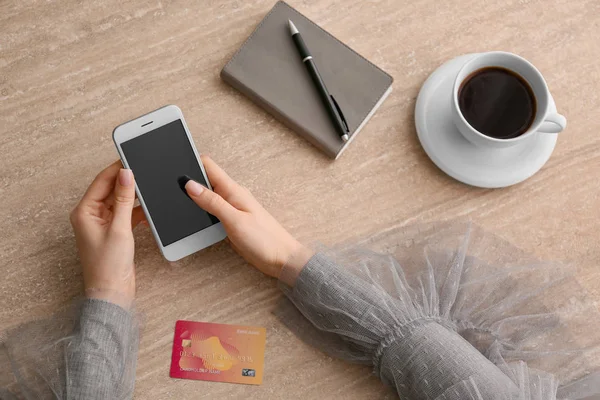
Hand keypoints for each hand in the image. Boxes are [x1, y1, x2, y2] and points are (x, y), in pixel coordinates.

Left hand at [70, 161, 145, 307]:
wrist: (112, 291)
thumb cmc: (108, 265)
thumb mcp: (119, 228)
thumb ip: (123, 199)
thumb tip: (126, 175)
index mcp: (84, 212)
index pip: (101, 181)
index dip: (117, 169)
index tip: (131, 158)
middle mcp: (91, 215)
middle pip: (110, 189)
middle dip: (127, 182)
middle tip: (144, 171)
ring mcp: (103, 223)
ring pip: (120, 201)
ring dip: (133, 197)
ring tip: (148, 190)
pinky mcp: (115, 231)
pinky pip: (126, 213)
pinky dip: (137, 211)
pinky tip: (148, 209)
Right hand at [185, 156, 312, 280]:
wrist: (281, 259)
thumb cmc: (265, 240)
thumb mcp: (235, 220)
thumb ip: (212, 202)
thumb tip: (190, 185)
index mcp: (233, 190)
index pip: (208, 166)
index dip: (190, 162)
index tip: (173, 165)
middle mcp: (231, 196)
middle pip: (205, 181)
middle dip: (188, 182)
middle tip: (170, 187)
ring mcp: (231, 209)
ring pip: (207, 197)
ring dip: (193, 199)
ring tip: (177, 202)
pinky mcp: (230, 222)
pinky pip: (211, 213)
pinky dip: (201, 213)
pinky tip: (193, 218)